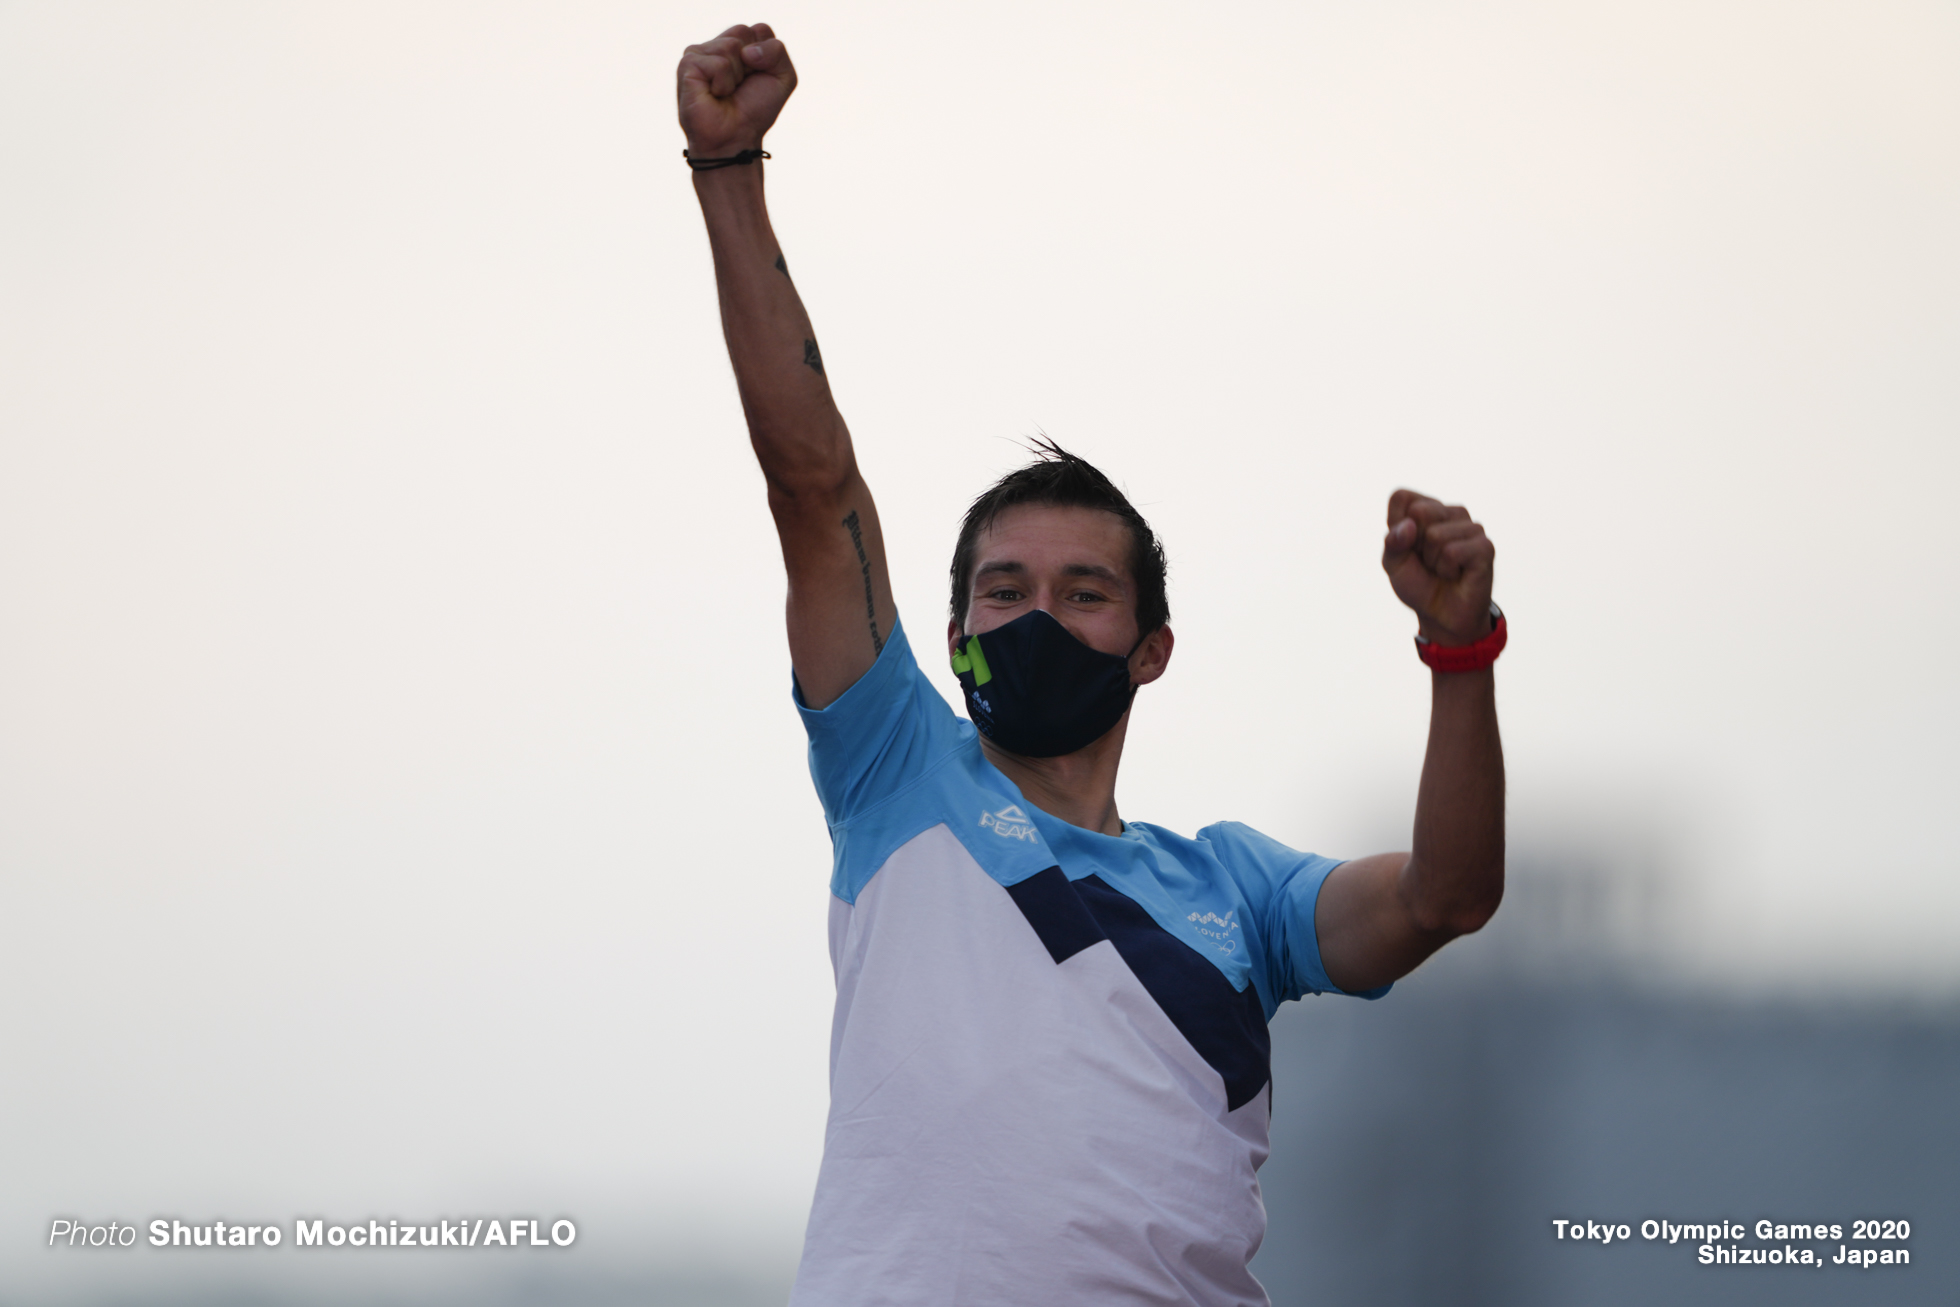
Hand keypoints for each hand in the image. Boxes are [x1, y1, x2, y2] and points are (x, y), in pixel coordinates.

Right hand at [677, 23, 795, 158]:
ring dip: (737, 76)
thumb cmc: (755, 110)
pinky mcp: (688, 64)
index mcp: (738, 43)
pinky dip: (723, 83)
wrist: (736, 138)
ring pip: (731, 46)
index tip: (757, 78)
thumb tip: (746, 50)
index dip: (767, 57)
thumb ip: (777, 51)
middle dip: (753, 64)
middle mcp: (717, 44)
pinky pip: (718, 63)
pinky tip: (714, 94)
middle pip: (744, 32)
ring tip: (725, 92)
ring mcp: (699, 52)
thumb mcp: (783, 78)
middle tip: (740, 86)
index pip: (760, 30)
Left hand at [1381, 489, 1495, 645]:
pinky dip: (1447, 569)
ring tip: (1443, 570)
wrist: (1441, 616)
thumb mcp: (1393, 563)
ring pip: (1435, 535)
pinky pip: (1452, 552)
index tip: (1407, 547)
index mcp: (1427, 509)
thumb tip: (1411, 525)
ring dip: (1432, 561)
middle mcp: (1450, 513)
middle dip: (1415, 545)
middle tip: (1427, 561)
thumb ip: (1392, 542)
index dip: (1396, 527)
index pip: (1401, 497)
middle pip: (1419, 511)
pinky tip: (1457, 575)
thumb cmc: (1418, 584)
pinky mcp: (1485, 546)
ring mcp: (1471, 527)